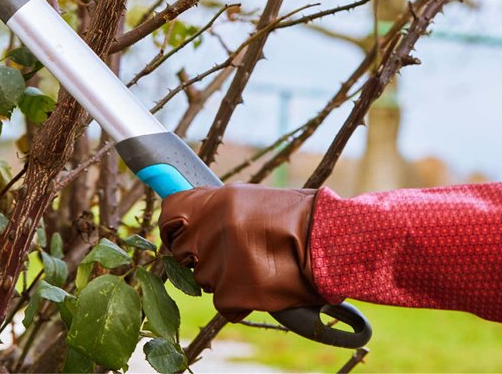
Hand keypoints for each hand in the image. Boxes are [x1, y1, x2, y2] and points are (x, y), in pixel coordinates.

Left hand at [159, 184, 322, 320]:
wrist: (330, 242)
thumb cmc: (297, 219)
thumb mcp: (253, 200)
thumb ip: (218, 210)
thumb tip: (190, 220)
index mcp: (218, 200)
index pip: (171, 212)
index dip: (172, 227)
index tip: (180, 235)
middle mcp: (213, 227)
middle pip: (182, 252)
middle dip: (199, 258)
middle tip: (230, 256)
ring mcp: (221, 260)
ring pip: (204, 280)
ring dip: (224, 279)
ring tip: (258, 265)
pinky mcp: (233, 291)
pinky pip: (224, 303)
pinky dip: (241, 300)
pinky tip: (263, 284)